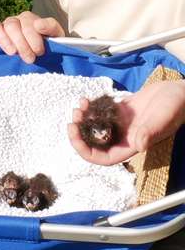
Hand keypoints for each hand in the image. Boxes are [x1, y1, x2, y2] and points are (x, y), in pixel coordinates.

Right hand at [0, 11, 64, 63]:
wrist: (43, 56)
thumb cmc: (48, 47)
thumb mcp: (56, 36)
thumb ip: (51, 27)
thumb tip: (38, 25)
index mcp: (28, 19)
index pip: (27, 22)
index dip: (32, 37)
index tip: (39, 51)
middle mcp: (13, 21)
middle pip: (11, 25)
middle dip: (21, 43)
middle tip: (29, 58)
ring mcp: (0, 28)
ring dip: (2, 39)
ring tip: (11, 52)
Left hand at [69, 80, 184, 165]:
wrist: (179, 92)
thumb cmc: (175, 107)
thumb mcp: (162, 119)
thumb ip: (149, 132)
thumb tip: (138, 146)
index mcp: (132, 145)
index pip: (104, 158)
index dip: (86, 152)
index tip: (75, 136)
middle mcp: (124, 136)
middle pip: (94, 143)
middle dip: (80, 133)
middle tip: (74, 118)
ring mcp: (121, 123)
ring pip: (94, 127)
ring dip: (83, 119)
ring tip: (80, 106)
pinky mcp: (120, 111)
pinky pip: (99, 113)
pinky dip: (90, 108)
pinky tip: (86, 99)